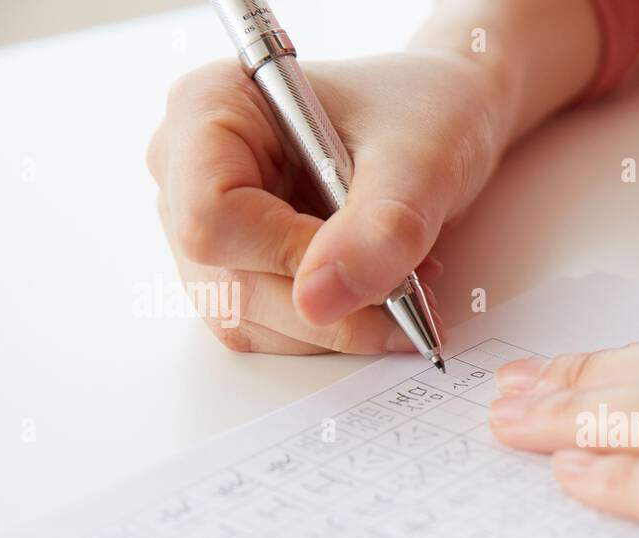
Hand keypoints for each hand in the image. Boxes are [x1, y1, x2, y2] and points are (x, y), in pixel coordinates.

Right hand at [147, 51, 504, 352]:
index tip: (370, 272)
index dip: (290, 259)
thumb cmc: (425, 112)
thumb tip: (319, 301)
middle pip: (227, 282)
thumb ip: (379, 228)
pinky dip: (335, 326)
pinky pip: (270, 328)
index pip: (210, 217)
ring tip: (405, 282)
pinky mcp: (239, 266)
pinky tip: (379, 289)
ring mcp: (210, 225)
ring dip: (337, 324)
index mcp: (209, 108)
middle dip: (329, 308)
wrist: (448, 119)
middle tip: (410, 295)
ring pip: (247, 318)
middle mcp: (189, 169)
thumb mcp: (421, 163)